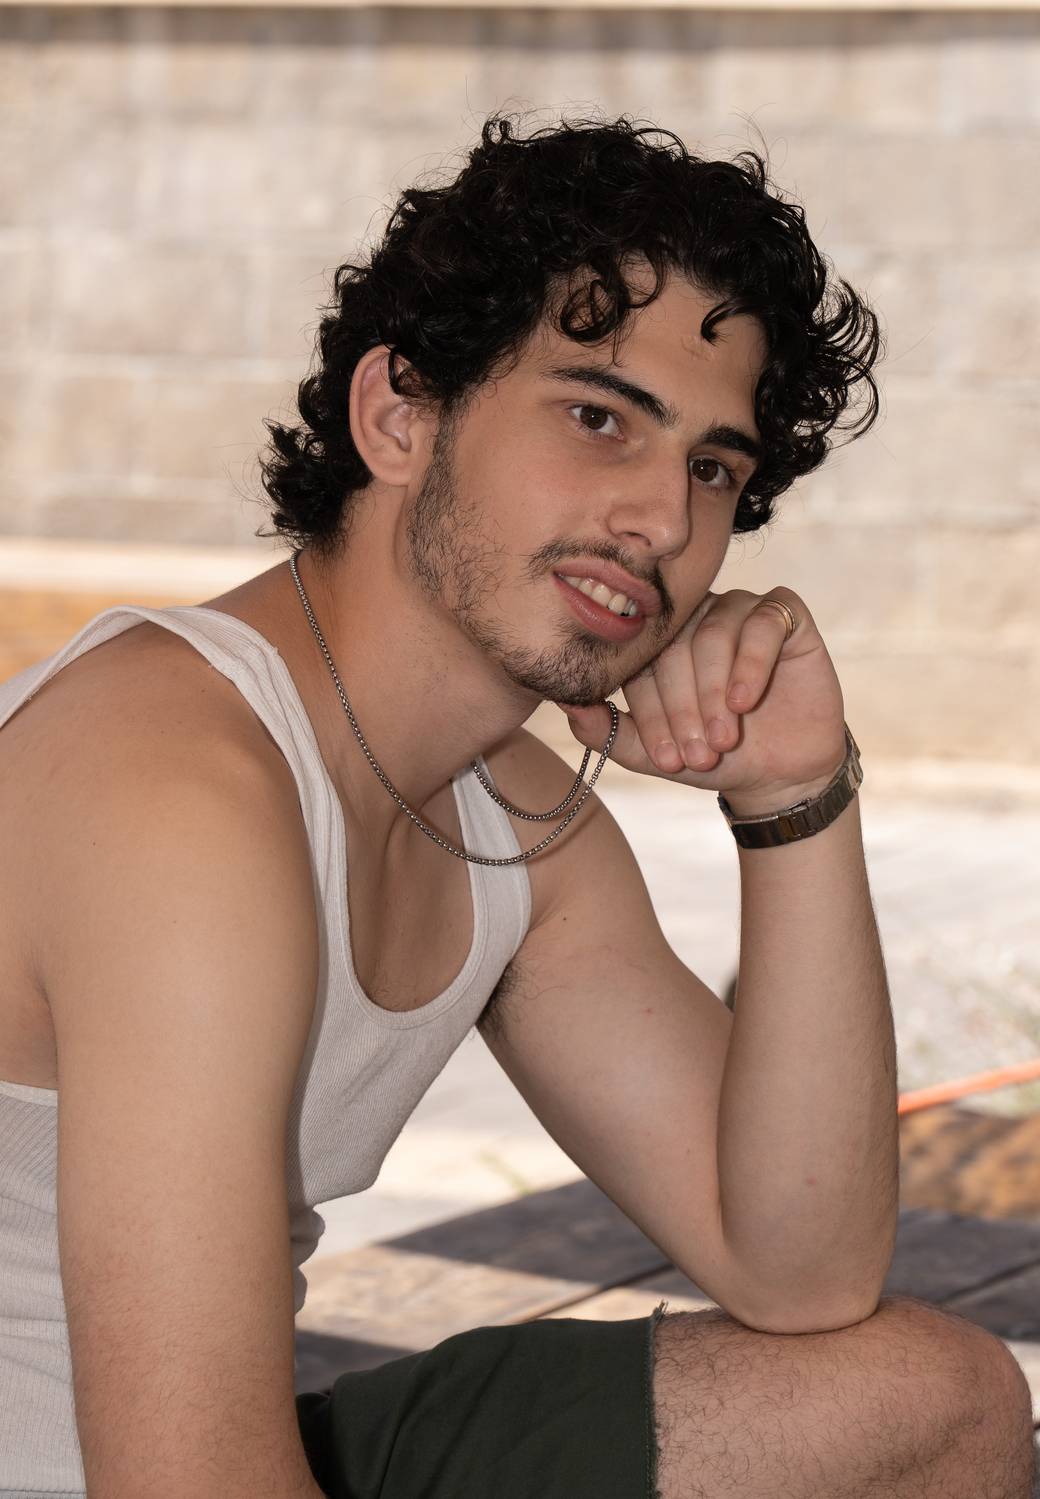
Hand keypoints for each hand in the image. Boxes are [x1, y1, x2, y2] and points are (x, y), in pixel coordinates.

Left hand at [560, 588, 847, 816]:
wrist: (780, 773)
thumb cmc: (712, 756)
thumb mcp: (656, 754)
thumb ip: (608, 731)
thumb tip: (568, 704)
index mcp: (654, 645)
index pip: (640, 665)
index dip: (651, 714)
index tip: (666, 760)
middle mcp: (692, 618)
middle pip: (674, 648)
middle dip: (684, 708)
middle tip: (699, 755)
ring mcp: (736, 610)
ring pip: (714, 634)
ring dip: (714, 691)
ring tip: (724, 739)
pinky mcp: (781, 614)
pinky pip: (763, 622)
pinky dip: (752, 664)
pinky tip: (745, 702)